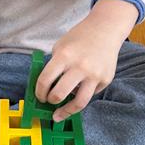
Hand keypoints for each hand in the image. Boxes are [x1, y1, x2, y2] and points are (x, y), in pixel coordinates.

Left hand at [36, 0, 137, 122]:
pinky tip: (80, 88)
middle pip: (59, 95)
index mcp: (64, 56)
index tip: (39, 96)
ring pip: (79, 103)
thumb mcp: (60, 46)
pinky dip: (82, 94)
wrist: (105, 29)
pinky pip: (91, 94)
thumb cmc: (79, 38)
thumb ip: (53, 66)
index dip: (39, 92)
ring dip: (66, 111)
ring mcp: (95, 75)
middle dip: (50, 101)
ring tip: (59, 115)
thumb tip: (46, 88)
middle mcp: (80, 67)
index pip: (45, 80)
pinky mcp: (105, 80)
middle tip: (49, 101)